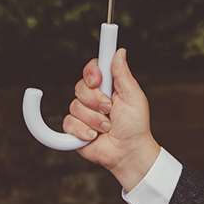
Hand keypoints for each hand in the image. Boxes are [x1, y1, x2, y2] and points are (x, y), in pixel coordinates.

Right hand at [63, 47, 160, 190]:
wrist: (129, 152)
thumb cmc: (135, 126)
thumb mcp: (133, 97)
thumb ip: (123, 74)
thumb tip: (119, 51)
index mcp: (107, 87)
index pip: (92, 69)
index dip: (92, 72)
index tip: (98, 79)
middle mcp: (93, 98)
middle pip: (80, 87)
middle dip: (96, 100)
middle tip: (110, 110)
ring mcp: (83, 113)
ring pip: (75, 106)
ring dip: (94, 119)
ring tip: (107, 128)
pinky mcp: (75, 129)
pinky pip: (68, 123)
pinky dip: (82, 131)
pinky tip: (94, 136)